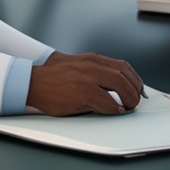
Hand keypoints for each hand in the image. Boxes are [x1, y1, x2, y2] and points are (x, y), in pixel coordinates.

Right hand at [27, 52, 144, 115]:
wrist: (31, 82)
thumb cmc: (51, 76)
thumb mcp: (75, 64)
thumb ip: (93, 69)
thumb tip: (112, 80)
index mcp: (92, 59)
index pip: (122, 66)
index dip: (135, 78)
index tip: (139, 88)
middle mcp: (91, 65)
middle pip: (124, 76)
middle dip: (134, 91)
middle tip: (135, 102)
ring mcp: (87, 78)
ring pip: (120, 87)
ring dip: (128, 100)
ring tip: (127, 107)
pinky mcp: (82, 93)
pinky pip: (107, 103)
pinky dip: (114, 109)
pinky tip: (113, 111)